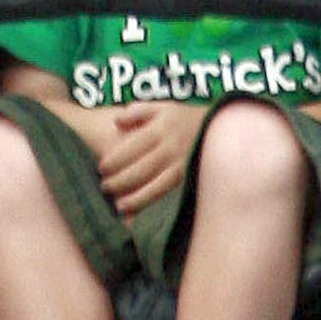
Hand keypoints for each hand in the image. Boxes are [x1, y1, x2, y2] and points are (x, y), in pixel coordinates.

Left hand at [98, 102, 206, 216]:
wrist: (219, 128)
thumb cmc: (182, 119)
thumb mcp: (162, 107)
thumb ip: (137, 111)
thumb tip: (116, 121)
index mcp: (161, 128)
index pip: (132, 147)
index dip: (114, 160)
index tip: (101, 168)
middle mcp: (172, 147)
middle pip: (141, 169)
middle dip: (119, 181)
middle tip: (104, 187)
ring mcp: (182, 165)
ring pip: (155, 185)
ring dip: (134, 198)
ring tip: (117, 205)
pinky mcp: (189, 178)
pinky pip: (168, 193)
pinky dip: (151, 203)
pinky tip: (138, 212)